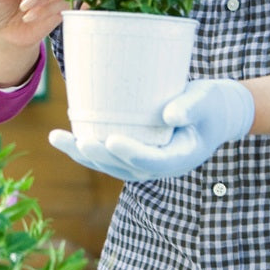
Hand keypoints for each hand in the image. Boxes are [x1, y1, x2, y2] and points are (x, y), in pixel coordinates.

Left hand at [49, 79, 254, 180]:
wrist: (212, 112)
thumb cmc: (211, 104)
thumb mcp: (207, 101)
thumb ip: (191, 106)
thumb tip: (171, 114)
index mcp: (179, 158)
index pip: (153, 161)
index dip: (131, 154)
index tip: (112, 141)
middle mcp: (158, 165)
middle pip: (123, 167)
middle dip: (99, 156)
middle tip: (80, 140)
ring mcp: (143, 161)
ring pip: (108, 163)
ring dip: (82, 153)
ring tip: (57, 138)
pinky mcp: (132, 150)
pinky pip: (105, 154)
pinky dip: (83, 146)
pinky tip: (61, 137)